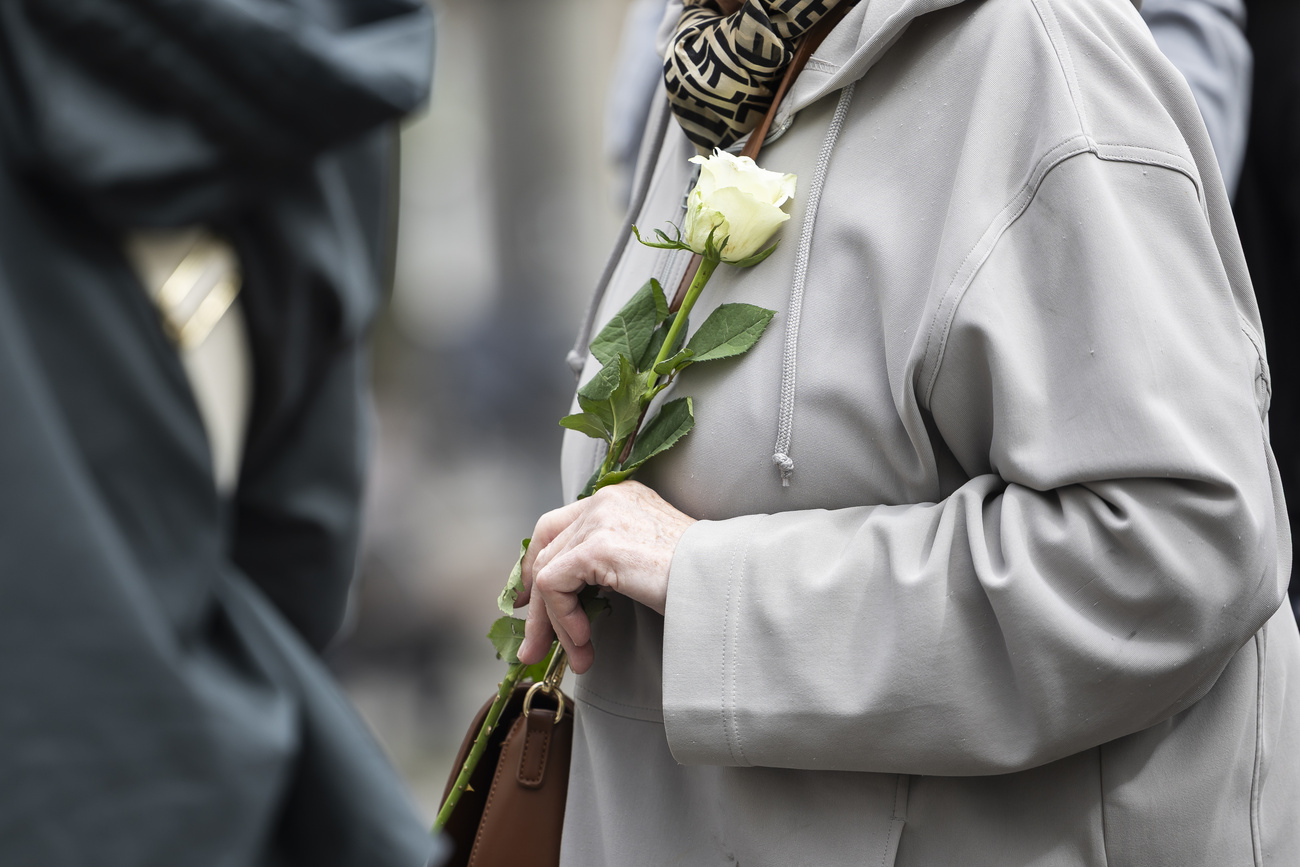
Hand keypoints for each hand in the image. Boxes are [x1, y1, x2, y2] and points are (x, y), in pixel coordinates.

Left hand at [515, 481, 695, 673]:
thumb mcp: (644, 560)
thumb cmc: (698, 580)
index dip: (534, 566)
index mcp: (618, 498)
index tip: (528, 603)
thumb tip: (564, 595)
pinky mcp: (598, 546)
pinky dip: (562, 619)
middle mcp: (605, 500)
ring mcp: (600, 519)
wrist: (727, 582)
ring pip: (546, 573)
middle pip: (545, 548)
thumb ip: (606, 562)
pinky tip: (584, 642)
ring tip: (576, 658)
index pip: (556, 525)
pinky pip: (554, 586)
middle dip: (536, 606)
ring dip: (554, 624)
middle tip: (534, 647)